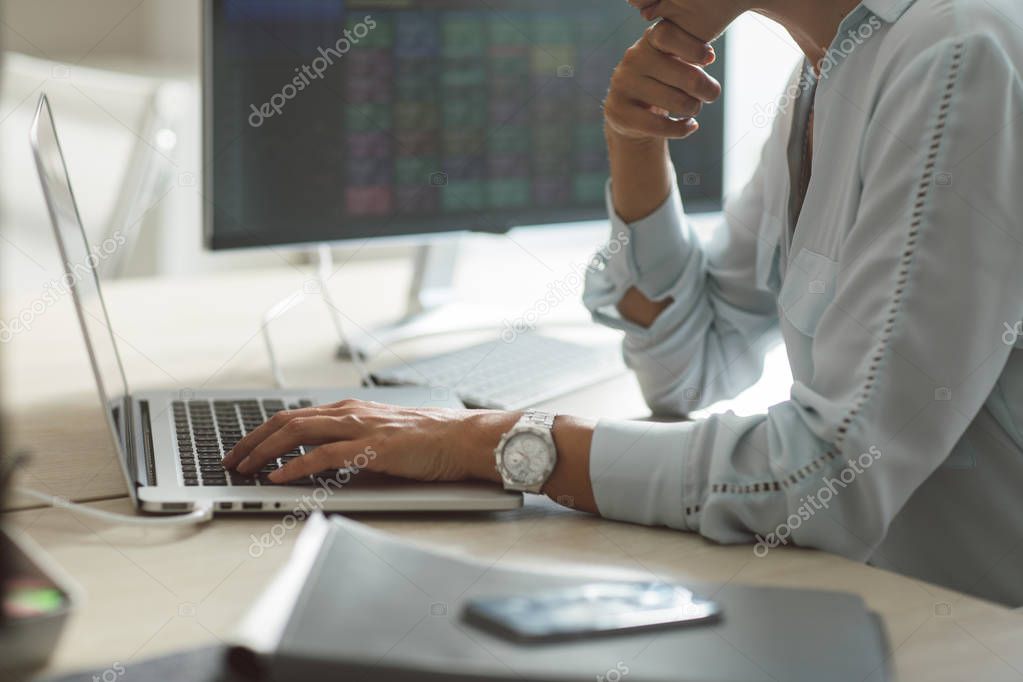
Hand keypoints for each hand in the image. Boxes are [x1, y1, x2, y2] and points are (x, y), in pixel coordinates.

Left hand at [221, 400, 516, 484]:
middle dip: (252, 440)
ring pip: (297, 433)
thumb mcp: (382, 433)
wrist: (461, 438)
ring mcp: (359, 429)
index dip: (262, 431)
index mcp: (351, 409)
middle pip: (287, 421)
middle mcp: (349, 413)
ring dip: (264, 452)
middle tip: (231, 459)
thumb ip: (353, 440)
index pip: (295, 415)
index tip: (244, 447)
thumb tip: (323, 458)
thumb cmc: (429, 439)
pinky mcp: (369, 449)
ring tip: (243, 468)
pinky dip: (293, 467)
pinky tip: (277, 477)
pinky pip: (322, 456)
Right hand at [605, 0, 746, 142]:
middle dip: (707, 90)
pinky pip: (661, 126)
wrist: (629, 113)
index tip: (710, 59)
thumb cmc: (662, 81)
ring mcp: (623, 86)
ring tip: (693, 108)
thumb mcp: (674, 61)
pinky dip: (683, 129)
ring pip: (679, 103)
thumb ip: (690, 54)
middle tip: (711, 94)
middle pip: (688, 76)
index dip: (694, 48)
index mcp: (649, 40)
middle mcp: (633, 59)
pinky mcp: (619, 113)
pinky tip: (690, 125)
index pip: (669, 35)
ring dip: (694, 108)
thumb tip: (708, 57)